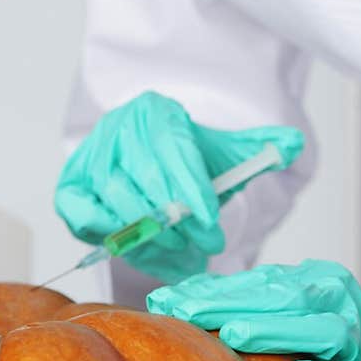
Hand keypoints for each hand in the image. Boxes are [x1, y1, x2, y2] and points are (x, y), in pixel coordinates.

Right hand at [55, 92, 303, 281]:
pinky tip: (134, 243)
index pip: (174, 151)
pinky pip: (83, 214)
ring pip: (116, 198)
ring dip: (149, 231)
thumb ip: (257, 150)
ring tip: (178, 248)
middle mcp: (116, 128)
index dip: (193, 192)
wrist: (146, 165)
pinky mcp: (69, 188)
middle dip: (178, 220)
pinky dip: (106, 232)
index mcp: (155, 112)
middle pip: (145, 178)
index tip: (212, 223)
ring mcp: (88, 156)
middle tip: (204, 244)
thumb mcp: (222, 153)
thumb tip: (291, 145)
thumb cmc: (183, 163)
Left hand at [147, 259, 360, 360]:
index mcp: (318, 279)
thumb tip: (168, 298)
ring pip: (322, 331)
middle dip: (234, 305)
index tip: (168, 301)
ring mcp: (360, 343)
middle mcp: (340, 304)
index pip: (261, 281)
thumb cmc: (315, 342)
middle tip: (189, 314)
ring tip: (234, 335)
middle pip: (288, 298)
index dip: (212, 290)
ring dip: (276, 332)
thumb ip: (235, 301)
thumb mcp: (282, 312)